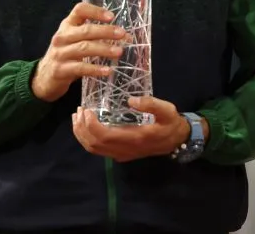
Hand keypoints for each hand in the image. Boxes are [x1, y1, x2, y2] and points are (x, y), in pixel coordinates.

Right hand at [31, 2, 126, 102]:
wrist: (44, 77)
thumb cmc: (66, 54)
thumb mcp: (75, 39)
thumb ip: (94, 34)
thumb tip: (125, 35)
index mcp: (67, 25)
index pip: (79, 10)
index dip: (96, 11)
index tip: (112, 16)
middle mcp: (62, 36)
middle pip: (85, 30)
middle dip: (106, 31)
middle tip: (122, 34)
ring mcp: (60, 53)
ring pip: (84, 48)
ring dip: (104, 49)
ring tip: (119, 52)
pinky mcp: (60, 70)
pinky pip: (80, 68)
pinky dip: (95, 69)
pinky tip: (107, 71)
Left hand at [72, 97, 193, 161]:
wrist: (176, 141)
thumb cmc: (170, 123)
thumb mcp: (167, 110)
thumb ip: (151, 104)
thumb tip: (131, 100)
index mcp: (134, 138)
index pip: (104, 136)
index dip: (91, 125)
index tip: (86, 110)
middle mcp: (124, 149)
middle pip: (93, 145)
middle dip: (82, 128)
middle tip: (79, 110)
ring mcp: (121, 154)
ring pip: (93, 149)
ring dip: (81, 134)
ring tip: (78, 117)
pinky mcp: (120, 153)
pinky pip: (98, 150)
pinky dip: (87, 139)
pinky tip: (86, 127)